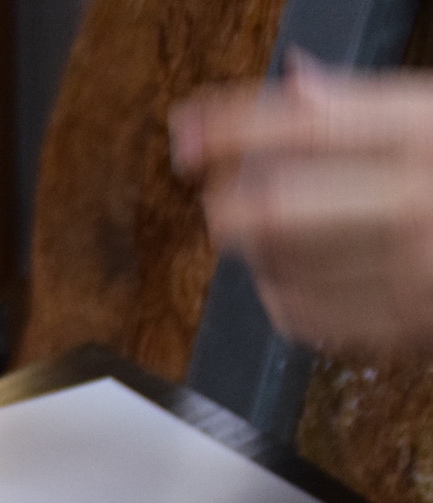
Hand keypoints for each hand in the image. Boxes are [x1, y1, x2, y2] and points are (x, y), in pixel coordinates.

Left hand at [172, 59, 432, 352]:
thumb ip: (364, 107)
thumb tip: (295, 80)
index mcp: (428, 136)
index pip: (310, 126)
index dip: (234, 126)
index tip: (190, 131)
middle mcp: (420, 201)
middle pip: (279, 206)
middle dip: (230, 201)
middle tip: (220, 194)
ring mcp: (413, 270)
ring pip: (280, 266)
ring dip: (254, 250)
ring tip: (265, 233)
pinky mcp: (404, 326)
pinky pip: (304, 317)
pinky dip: (279, 294)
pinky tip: (290, 274)